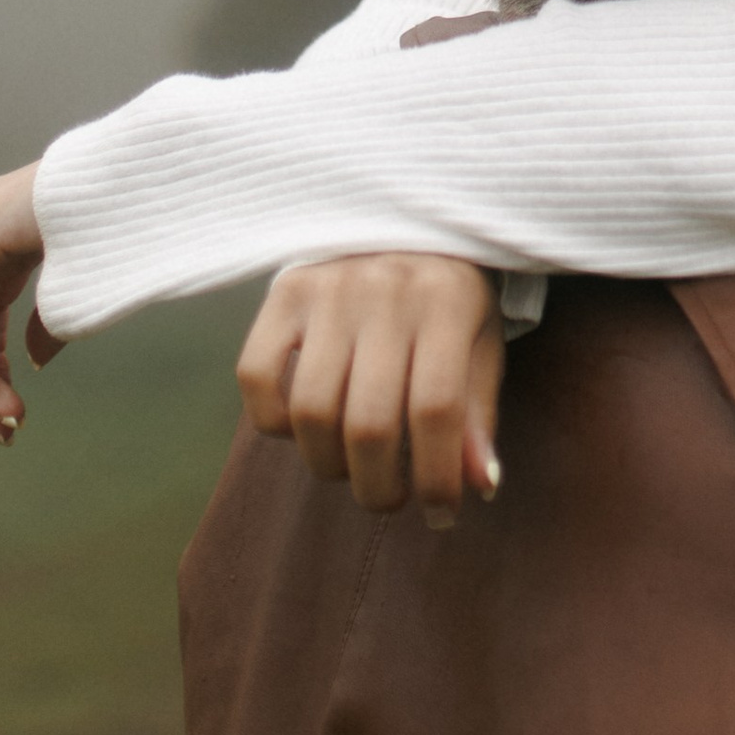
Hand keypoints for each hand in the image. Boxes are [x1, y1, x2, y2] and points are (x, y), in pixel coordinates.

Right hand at [236, 254, 505, 522]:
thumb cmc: (448, 297)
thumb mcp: (479, 343)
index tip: (441, 515)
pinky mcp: (283, 291)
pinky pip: (255, 378)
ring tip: (352, 467)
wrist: (402, 218)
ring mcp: (327, 288)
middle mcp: (384, 289)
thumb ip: (478, 412)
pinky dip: (274, 424)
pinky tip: (305, 427)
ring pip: (310, 412)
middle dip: (380, 487)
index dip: (437, 479)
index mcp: (446, 299)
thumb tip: (478, 484)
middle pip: (369, 424)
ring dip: (329, 465)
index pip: (436, 410)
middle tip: (389, 497)